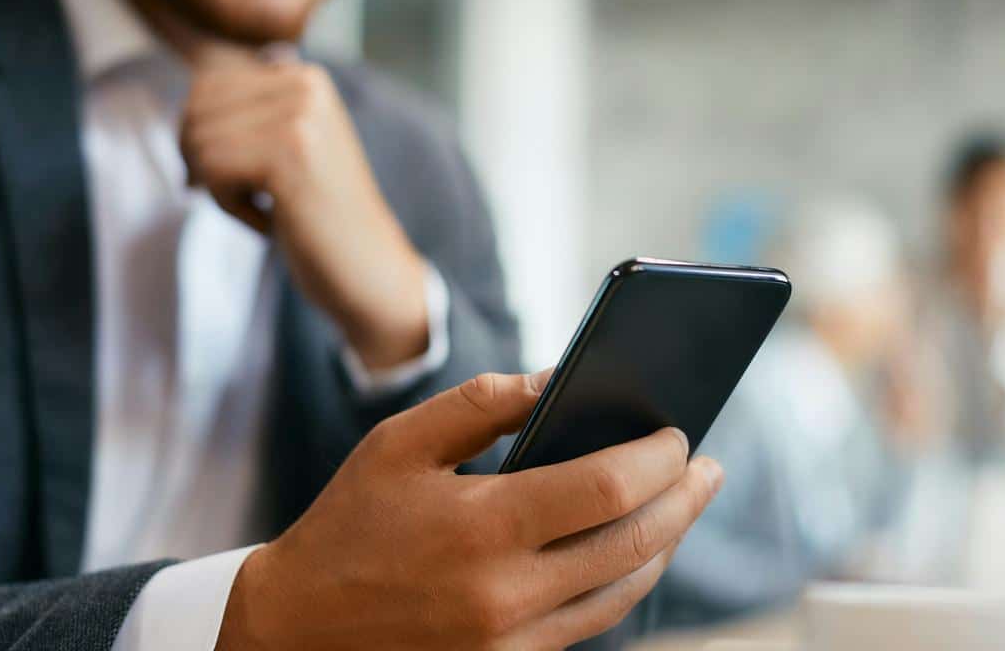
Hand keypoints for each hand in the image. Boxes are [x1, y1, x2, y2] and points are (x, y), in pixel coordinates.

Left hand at [180, 58, 428, 369]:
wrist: (368, 266)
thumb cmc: (320, 216)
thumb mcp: (288, 148)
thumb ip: (247, 114)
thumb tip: (184, 106)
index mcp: (305, 76)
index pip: (206, 88)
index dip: (203, 141)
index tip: (241, 178)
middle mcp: (305, 84)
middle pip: (197, 113)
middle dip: (204, 163)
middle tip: (247, 198)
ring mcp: (301, 115)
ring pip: (200, 143)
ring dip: (220, 188)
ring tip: (268, 208)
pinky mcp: (291, 152)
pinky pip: (213, 170)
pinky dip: (230, 207)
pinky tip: (271, 220)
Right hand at [215, 370, 723, 649]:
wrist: (296, 628)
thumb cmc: (349, 523)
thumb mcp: (400, 444)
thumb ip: (482, 403)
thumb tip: (556, 379)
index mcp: (482, 527)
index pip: (607, 489)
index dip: (657, 459)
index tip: (679, 434)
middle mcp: (506, 594)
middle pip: (633, 545)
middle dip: (683, 501)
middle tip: (708, 469)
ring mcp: (510, 642)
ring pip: (622, 594)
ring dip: (664, 545)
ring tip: (682, 504)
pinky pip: (589, 625)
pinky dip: (622, 584)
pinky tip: (632, 550)